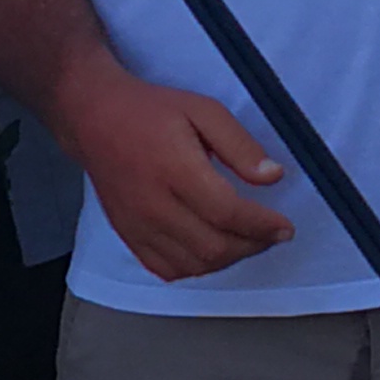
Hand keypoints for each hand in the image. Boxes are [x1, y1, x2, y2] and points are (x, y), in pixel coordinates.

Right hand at [69, 75, 295, 280]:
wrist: (93, 119)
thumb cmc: (151, 111)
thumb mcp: (203, 110)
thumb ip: (240, 145)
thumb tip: (273, 176)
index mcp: (175, 168)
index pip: (227, 212)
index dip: (262, 226)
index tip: (285, 227)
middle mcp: (154, 204)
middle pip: (213, 246)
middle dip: (252, 246)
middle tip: (272, 234)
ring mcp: (137, 225)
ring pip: (193, 264)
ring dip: (228, 259)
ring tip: (248, 240)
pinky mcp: (128, 235)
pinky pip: (167, 269)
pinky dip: (196, 267)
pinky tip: (212, 250)